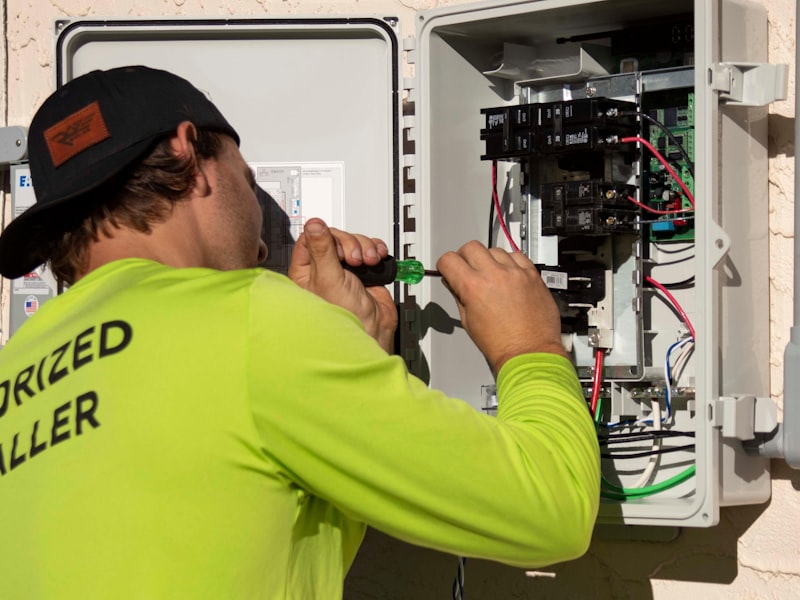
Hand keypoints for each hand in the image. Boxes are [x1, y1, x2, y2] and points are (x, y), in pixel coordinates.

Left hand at [289, 218, 397, 352]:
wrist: (373, 330)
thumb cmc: (345, 316)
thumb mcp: (329, 278)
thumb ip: (322, 249)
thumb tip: (313, 224)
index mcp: (306, 271)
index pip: (311, 238)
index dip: (327, 237)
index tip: (338, 247)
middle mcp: (324, 269)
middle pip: (336, 237)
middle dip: (350, 244)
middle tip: (355, 259)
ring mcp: (345, 269)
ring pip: (354, 242)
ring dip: (365, 247)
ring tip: (368, 262)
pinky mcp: (364, 271)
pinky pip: (369, 249)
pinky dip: (376, 250)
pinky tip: (377, 259)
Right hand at [436, 241, 566, 373]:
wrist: (529, 352)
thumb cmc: (501, 344)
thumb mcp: (468, 321)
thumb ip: (459, 296)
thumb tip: (455, 282)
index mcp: (473, 287)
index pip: (449, 260)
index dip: (446, 265)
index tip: (449, 268)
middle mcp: (494, 275)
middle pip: (471, 247)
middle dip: (465, 257)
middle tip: (468, 269)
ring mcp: (515, 273)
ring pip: (495, 249)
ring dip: (489, 259)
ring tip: (492, 275)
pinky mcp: (532, 275)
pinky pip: (518, 256)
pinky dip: (510, 262)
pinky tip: (509, 275)